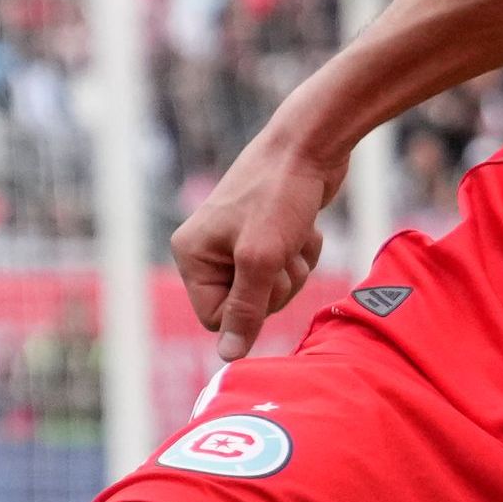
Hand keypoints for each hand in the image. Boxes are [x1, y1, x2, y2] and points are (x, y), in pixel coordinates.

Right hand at [171, 138, 338, 360]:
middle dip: (277, 284)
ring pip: (273, 288)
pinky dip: (303, 251)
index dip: (250, 308)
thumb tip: (227, 357)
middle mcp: (209, 249)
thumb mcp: (260, 259)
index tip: (265, 275)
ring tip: (294, 232)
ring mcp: (238, 241)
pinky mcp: (268, 233)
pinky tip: (304, 226)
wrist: (311, 144)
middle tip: (283, 250)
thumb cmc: (280, 195)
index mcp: (191, 254)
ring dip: (294, 266)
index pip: (217, 319)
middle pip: (248, 307)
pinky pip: (288, 266)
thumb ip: (245, 310)